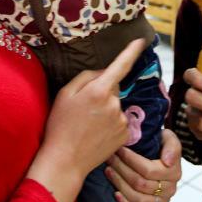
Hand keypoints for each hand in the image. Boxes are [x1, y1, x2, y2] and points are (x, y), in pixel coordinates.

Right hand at [26, 39, 145, 201]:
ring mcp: (121, 119)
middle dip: (102, 93)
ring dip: (106, 110)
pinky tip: (97, 134)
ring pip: (116, 106)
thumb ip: (86, 77)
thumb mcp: (65, 94)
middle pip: (113, 88)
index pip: (120, 66)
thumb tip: (103, 73)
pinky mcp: (125, 134)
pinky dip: (111, 124)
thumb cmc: (60, 125)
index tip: (141, 41)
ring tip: (88, 125)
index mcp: (98, 90)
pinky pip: (120, 121)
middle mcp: (114, 103)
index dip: (131, 52)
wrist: (65, 160)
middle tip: (84, 109)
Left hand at [105, 130, 181, 201]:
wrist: (164, 157)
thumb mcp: (170, 139)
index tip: (119, 149)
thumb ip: (172, 146)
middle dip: (121, 169)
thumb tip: (168, 162)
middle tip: (109, 157)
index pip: (148, 170)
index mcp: (173, 173)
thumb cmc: (163, 146)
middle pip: (140, 184)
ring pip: (137, 199)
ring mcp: (161, 201)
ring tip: (109, 170)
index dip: (130, 160)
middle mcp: (169, 189)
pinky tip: (115, 193)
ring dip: (120, 184)